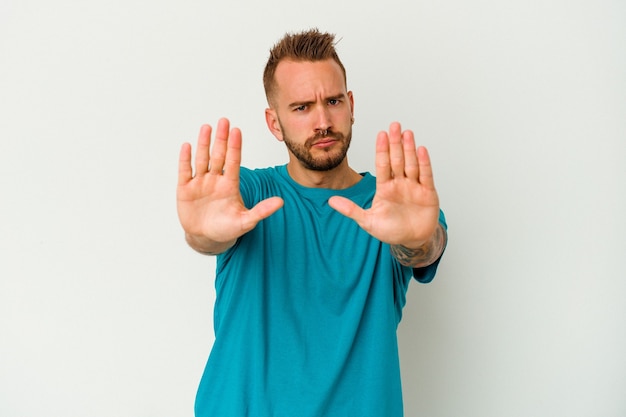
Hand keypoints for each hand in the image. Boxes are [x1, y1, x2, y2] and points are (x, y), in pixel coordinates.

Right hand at [177, 118, 283, 252]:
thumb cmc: (226, 228)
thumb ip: (262, 210)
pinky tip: (187, 146)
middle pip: (218, 155)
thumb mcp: (246, 221)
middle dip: (221, 139)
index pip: (233, 161)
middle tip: (224, 121)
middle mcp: (215, 180)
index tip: (237, 131)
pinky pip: (185, 171)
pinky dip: (185, 159)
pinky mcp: (185, 189)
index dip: (235, 146)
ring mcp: (200, 183)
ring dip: (204, 144)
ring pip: (202, 159)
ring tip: (207, 127)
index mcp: (230, 185)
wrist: (205, 238)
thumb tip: (281, 202)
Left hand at [329, 122, 439, 248]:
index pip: (382, 164)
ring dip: (409, 148)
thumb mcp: (368, 221)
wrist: (413, 241)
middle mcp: (399, 183)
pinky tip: (421, 150)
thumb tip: (330, 202)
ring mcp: (414, 186)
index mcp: (385, 187)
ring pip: (411, 164)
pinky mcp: (428, 192)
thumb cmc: (391, 230)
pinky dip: (424, 163)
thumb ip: (351, 210)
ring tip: (407, 133)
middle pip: (397, 159)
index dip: (382, 149)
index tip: (380, 134)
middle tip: (394, 125)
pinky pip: (426, 175)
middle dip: (395, 143)